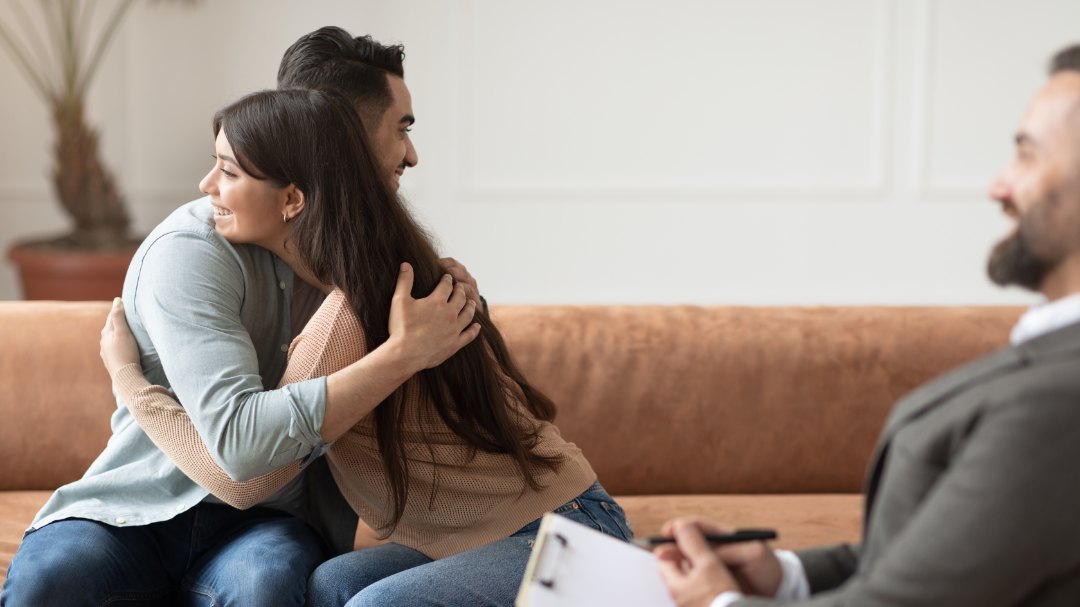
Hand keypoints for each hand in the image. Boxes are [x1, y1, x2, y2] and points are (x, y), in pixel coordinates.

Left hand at [99, 298, 140, 376]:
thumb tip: (116, 301)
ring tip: (125, 331)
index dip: (118, 309)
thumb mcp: (123, 332)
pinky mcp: (110, 361)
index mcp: (106, 333)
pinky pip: (114, 349)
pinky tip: (122, 347)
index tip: (122, 301)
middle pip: (111, 327)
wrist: (124, 376)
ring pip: (111, 339)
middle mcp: (103, 342)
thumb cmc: (126, 353)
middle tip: (125, 315)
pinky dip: (118, 344)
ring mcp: (106, 353)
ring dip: (117, 334)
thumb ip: (119, 317)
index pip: (111, 317)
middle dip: (117, 321)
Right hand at [387, 262, 480, 371]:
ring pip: (468, 314)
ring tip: (471, 302)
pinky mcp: (455, 343)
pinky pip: (469, 335)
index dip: (447, 279)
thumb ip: (404, 281)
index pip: (446, 285)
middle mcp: (450, 313)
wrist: (405, 354)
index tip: (447, 277)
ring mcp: (454, 329)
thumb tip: (406, 264)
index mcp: (437, 301)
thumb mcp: (399, 301)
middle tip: (459, 287)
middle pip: (460, 298)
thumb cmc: (401, 327)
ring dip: (470, 306)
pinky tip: (477, 326)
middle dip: (460, 290)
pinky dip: (474, 330)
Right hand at [660, 518, 782, 597]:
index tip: (669, 531)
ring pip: (687, 560)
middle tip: (660, 552)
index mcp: (725, 538)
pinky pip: (693, 578)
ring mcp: (713, 566)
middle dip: (672, 546)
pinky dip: (682, 578)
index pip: (698, 527)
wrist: (779, 590)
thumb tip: (705, 555)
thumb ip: (729, 552)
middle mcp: (715, 550)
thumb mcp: (753, 554)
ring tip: (663, 566)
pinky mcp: (712, 582)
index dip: (682, 527)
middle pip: (688, 544)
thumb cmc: (768, 568)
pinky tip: (675, 581)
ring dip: (674, 562)